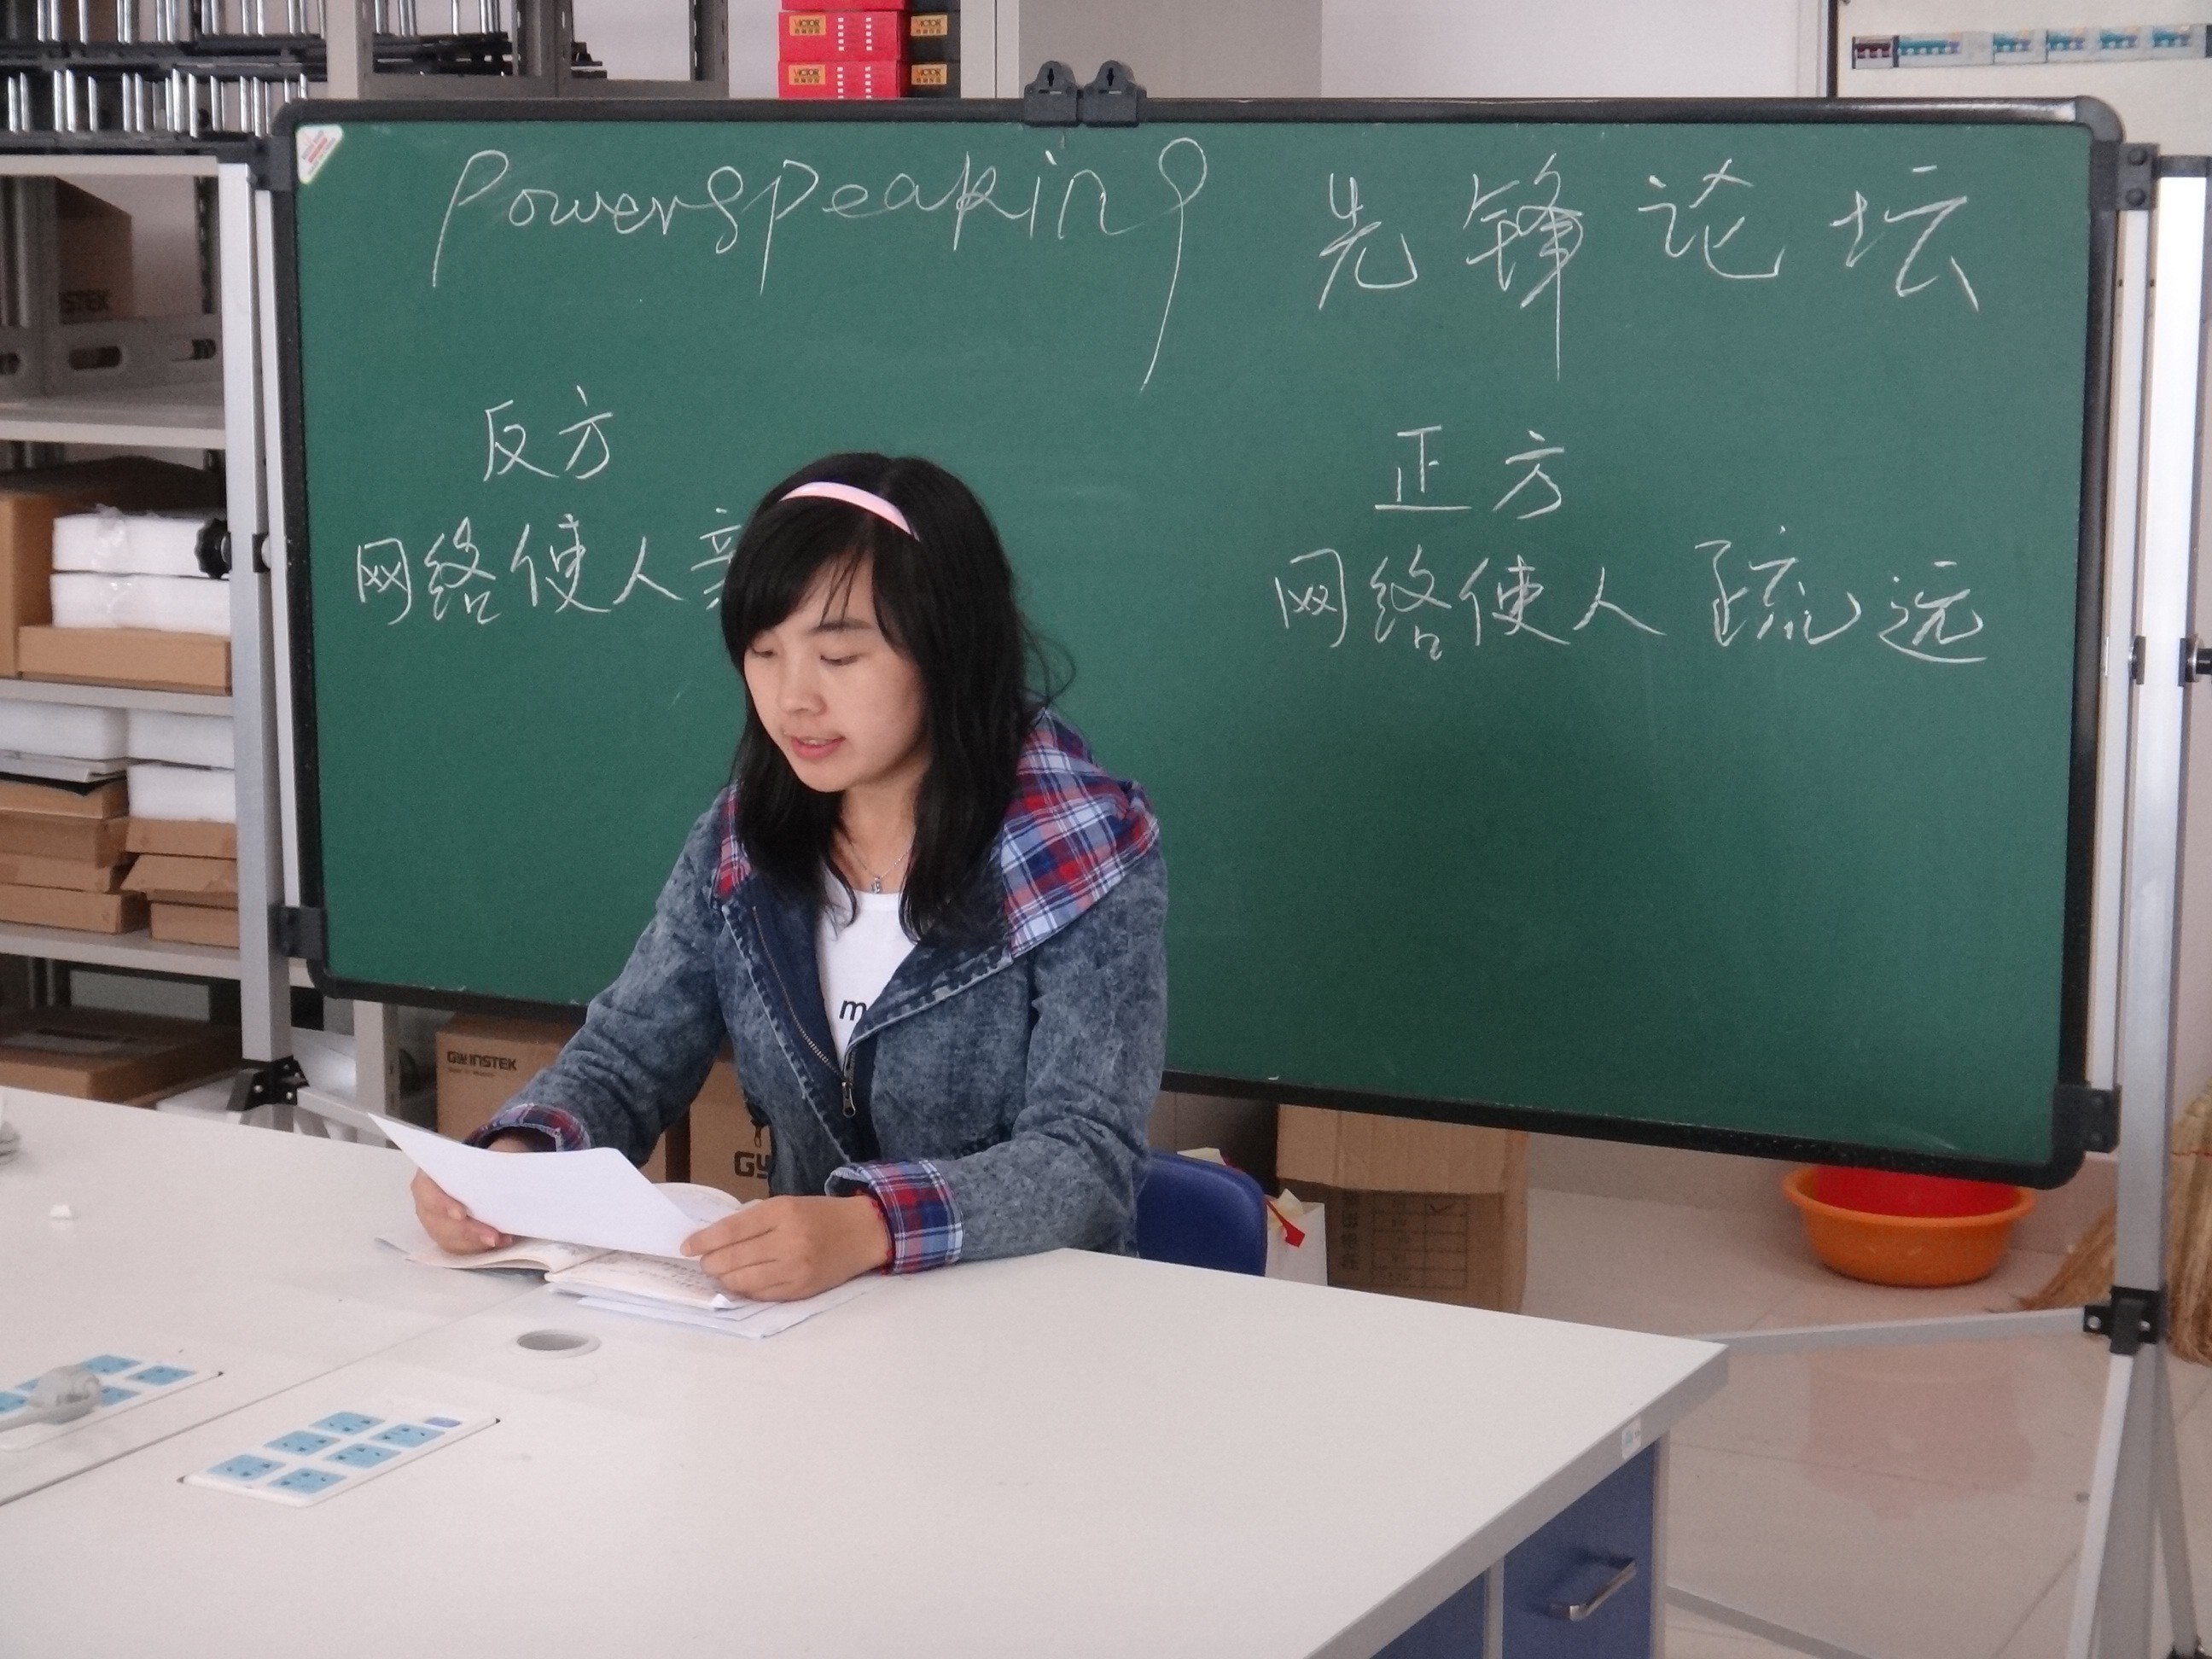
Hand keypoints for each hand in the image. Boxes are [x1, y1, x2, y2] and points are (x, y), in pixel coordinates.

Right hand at [410, 1133, 536, 1253]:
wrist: (485, 1171)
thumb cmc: (482, 1160)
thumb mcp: (491, 1151)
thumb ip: (494, 1158)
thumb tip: (506, 1173)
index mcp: (428, 1176)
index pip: (428, 1192)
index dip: (443, 1205)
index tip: (462, 1214)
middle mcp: (425, 1201)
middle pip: (438, 1222)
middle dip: (467, 1231)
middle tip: (492, 1236)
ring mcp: (434, 1221)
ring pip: (447, 1239)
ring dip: (474, 1243)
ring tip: (500, 1240)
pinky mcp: (446, 1235)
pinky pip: (457, 1247)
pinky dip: (477, 1248)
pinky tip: (499, 1243)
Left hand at [683, 1195, 889, 1301]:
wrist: (862, 1232)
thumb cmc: (819, 1215)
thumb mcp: (786, 1205)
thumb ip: (753, 1221)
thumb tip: (713, 1241)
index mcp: (782, 1212)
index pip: (731, 1230)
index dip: (703, 1241)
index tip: (686, 1247)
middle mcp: (788, 1240)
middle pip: (732, 1259)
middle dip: (710, 1263)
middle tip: (705, 1262)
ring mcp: (796, 1268)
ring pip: (742, 1281)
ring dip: (724, 1279)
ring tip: (722, 1273)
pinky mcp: (802, 1289)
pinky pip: (761, 1294)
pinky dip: (745, 1290)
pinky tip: (743, 1282)